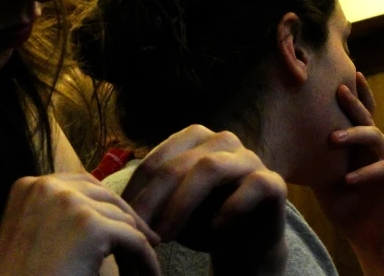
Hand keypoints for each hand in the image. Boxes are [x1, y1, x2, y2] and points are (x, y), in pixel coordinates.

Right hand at [0, 173, 160, 275]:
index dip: (105, 207)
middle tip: (145, 243)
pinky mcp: (91, 227)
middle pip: (105, 196)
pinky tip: (150, 275)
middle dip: (127, 221)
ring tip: (142, 267)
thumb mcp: (33, 236)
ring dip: (136, 244)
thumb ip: (58, 216)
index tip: (122, 227)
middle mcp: (47, 186)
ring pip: (123, 219)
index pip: (81, 185)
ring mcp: (69, 203)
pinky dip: (146, 261)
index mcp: (29, 186)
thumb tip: (103, 209)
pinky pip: (134, 241)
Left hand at [121, 125, 287, 274]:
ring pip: (212, 168)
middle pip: (180, 164)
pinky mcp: (274, 182)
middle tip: (142, 232)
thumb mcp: (169, 209)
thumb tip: (109, 201)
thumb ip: (149, 198)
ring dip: (183, 204)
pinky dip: (232, 207)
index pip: (157, 159)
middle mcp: (222, 140)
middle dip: (155, 200)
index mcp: (193, 139)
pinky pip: (255, 185)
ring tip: (167, 235)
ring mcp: (250, 158)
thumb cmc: (201, 222)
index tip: (123, 220)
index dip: (137, 190)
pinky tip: (216, 230)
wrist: (244, 244)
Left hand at [312, 72, 383, 253]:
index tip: (342, 75)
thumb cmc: (341, 202)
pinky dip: (365, 172)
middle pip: (366, 117)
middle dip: (353, 102)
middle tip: (339, 90)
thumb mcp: (321, 176)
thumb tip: (278, 140)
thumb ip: (312, 157)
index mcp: (357, 144)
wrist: (365, 234)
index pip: (357, 114)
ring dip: (354, 134)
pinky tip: (348, 179)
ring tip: (333, 138)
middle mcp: (374, 148)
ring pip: (376, 137)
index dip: (354, 94)